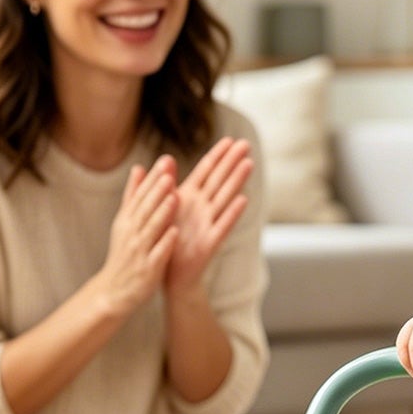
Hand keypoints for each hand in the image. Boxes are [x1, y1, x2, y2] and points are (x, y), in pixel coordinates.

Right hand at [96, 156, 178, 315]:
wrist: (114, 291)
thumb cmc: (125, 254)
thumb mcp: (125, 223)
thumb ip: (134, 196)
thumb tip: (139, 168)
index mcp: (127, 220)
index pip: (140, 195)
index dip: (153, 178)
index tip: (166, 161)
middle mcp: (131, 233)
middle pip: (145, 208)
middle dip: (157, 190)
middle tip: (170, 172)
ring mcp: (138, 251)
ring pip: (151, 229)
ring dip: (162, 213)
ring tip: (175, 197)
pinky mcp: (147, 270)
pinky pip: (157, 254)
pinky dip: (165, 243)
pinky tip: (175, 233)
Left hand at [162, 137, 252, 292]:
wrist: (170, 275)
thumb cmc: (168, 240)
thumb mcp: (164, 208)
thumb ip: (166, 185)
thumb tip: (166, 159)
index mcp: (189, 198)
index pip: (206, 171)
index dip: (217, 155)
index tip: (230, 139)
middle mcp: (202, 209)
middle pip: (219, 180)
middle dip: (232, 161)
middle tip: (246, 143)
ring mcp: (208, 225)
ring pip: (224, 199)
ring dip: (236, 181)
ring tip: (248, 164)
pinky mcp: (209, 243)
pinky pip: (222, 226)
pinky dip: (232, 213)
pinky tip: (243, 200)